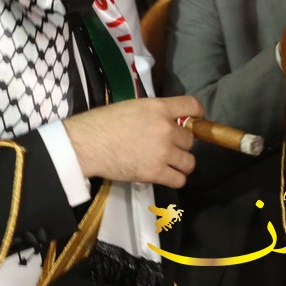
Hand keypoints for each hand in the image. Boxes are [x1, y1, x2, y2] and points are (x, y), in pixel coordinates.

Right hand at [64, 95, 200, 187]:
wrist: (88, 143)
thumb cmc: (104, 123)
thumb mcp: (133, 107)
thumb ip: (155, 113)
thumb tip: (166, 121)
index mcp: (160, 108)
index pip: (193, 106)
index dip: (197, 114)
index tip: (193, 120)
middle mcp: (167, 129)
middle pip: (191, 139)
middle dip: (180, 143)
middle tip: (166, 146)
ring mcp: (163, 152)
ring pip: (189, 161)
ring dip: (181, 163)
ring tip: (169, 163)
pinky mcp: (156, 172)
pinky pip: (179, 179)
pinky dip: (175, 179)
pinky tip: (166, 175)